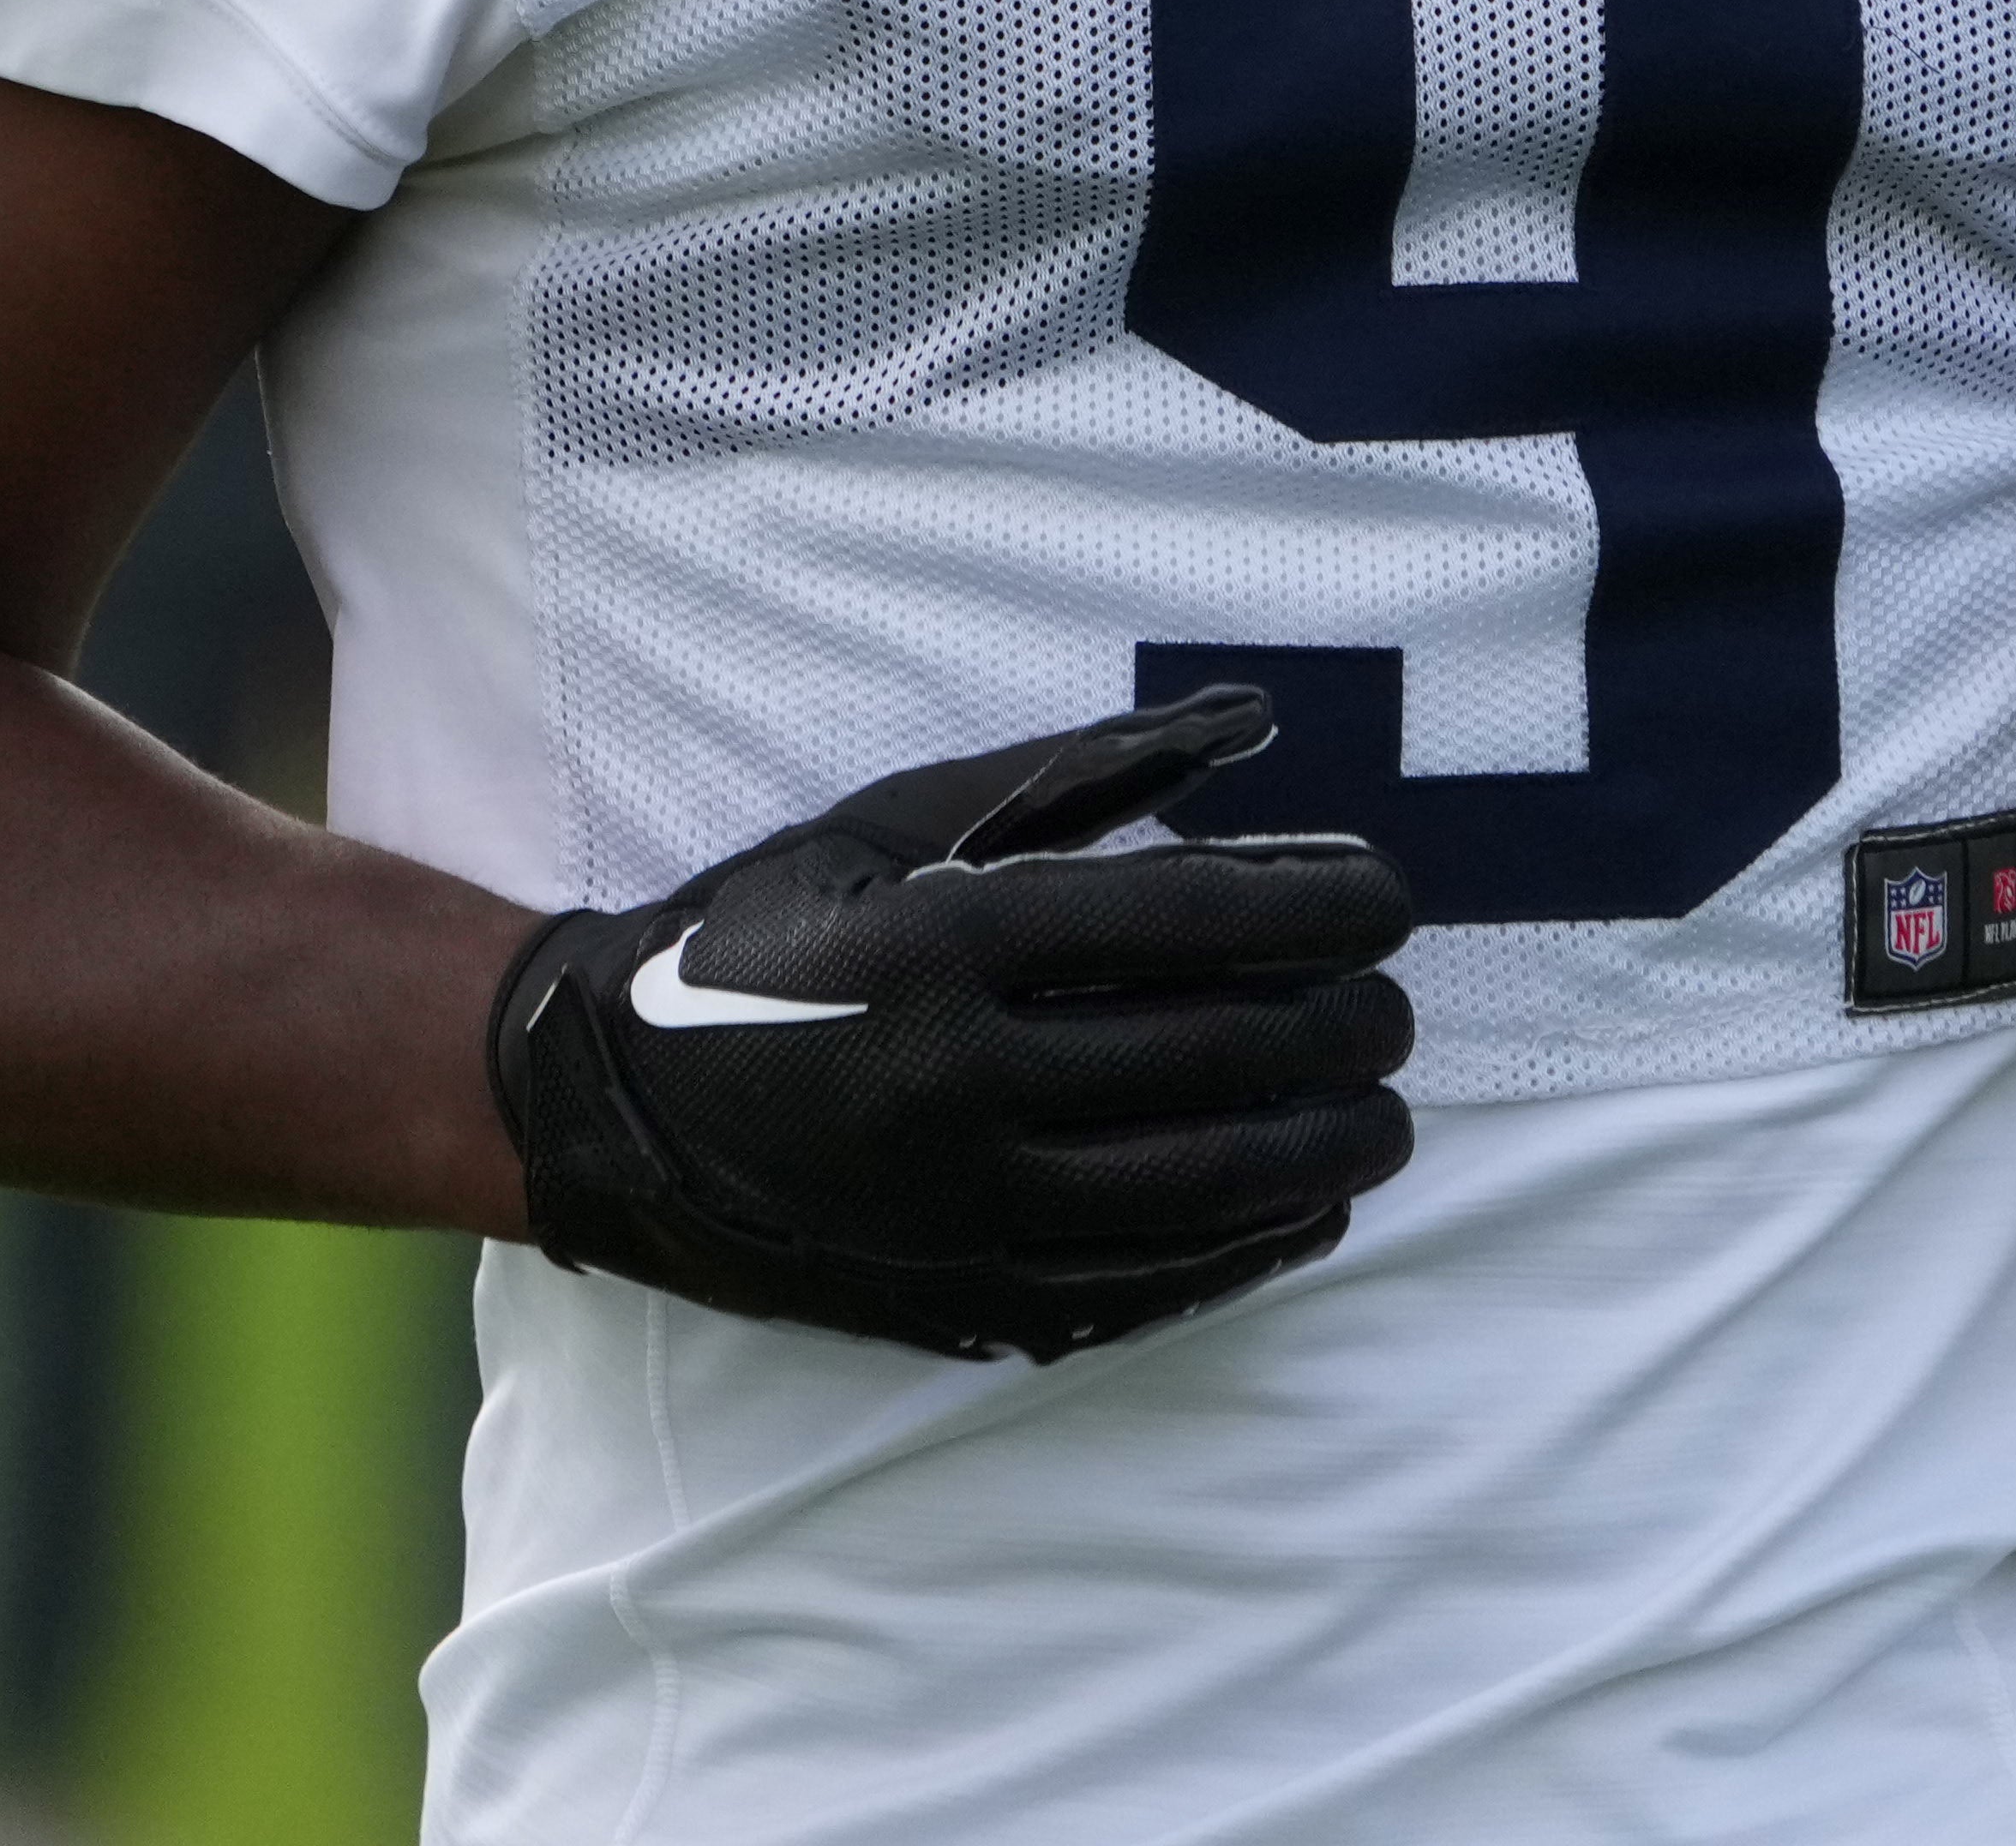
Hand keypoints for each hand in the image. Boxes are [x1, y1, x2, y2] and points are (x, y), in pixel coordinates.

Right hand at [485, 684, 1422, 1361]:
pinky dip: (1250, 1247)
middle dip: (1342, 1026)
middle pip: (1216, 1052)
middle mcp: (961, 1079)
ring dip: (1325, 1146)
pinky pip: (1147, 1283)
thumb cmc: (772, 932)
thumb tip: (1250, 720)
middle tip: (1396, 1009)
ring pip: (1203, 1183)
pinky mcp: (964, 1294)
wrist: (619, 1103)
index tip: (1391, 900)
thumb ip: (1075, 770)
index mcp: (948, 942)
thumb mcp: (897, 820)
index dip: (1318, 904)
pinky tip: (1309, 1208)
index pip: (1187, 917)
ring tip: (1384, 1112)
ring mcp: (964, 1205)